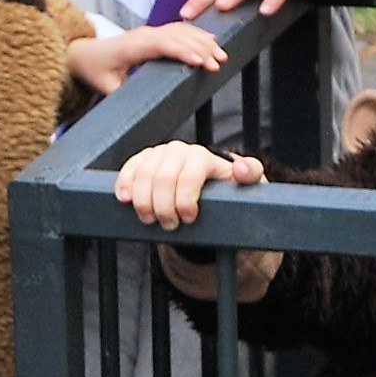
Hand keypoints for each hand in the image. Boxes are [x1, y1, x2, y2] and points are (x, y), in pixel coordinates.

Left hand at [66, 20, 229, 96]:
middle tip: (219, 62)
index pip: (162, 45)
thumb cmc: (96, 70)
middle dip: (200, 47)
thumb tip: (139, 110)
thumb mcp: (106, 88)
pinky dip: (196, 34)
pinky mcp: (154, 34)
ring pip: (180, 31)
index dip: (183, 51)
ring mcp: (150, 32)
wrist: (84, 54)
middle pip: (177, 36)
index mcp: (133, 46)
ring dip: (202, 40)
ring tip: (221, 54)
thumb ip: (122, 96)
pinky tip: (211, 41)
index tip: (200, 61)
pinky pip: (178, 30)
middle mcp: (144, 35)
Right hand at [114, 139, 261, 228]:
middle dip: (164, 207)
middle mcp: (180, 150)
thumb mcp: (245, 184)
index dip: (185, 200)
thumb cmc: (227, 188)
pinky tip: (125, 200)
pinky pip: (130, 168)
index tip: (189, 219)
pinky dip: (124, 184)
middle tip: (170, 226)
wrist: (206, 185)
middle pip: (163, 179)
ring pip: (143, 175)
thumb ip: (250, 175)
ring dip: (144, 202)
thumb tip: (242, 169)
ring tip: (151, 220)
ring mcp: (160, 153)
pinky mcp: (144, 159)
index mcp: (203, 156)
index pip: (190, 176)